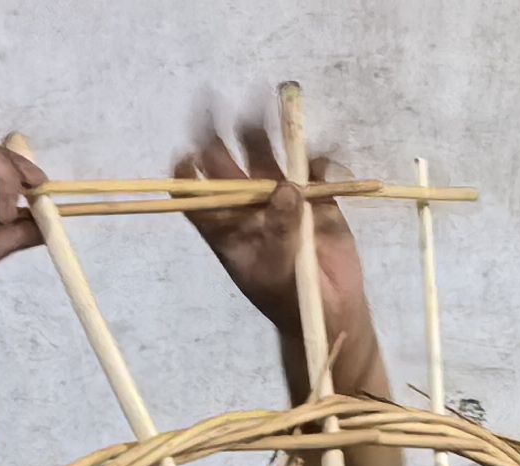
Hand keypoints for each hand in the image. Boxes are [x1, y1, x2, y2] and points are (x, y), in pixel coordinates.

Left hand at [179, 106, 365, 337]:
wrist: (332, 310)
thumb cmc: (291, 298)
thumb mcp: (278, 273)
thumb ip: (280, 232)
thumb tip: (287, 188)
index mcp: (226, 227)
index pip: (195, 193)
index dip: (186, 172)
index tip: (188, 153)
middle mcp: (247, 205)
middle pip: (226, 160)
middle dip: (221, 131)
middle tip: (222, 105)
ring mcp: (281, 197)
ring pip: (267, 153)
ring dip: (267, 129)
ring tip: (275, 101)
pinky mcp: (316, 197)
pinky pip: (315, 169)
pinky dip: (320, 159)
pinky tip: (326, 162)